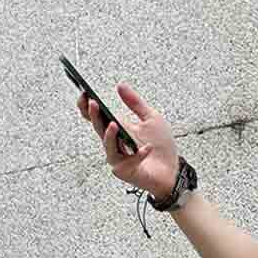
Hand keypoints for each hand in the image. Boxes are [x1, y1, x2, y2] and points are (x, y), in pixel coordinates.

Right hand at [78, 82, 178, 196]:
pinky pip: (130, 162)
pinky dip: (139, 155)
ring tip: (113, 125)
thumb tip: (120, 85)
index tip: (84, 92)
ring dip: (110, 136)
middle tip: (92, 102)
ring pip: (109, 147)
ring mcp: (118, 159)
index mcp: (116, 130)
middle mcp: (114, 144)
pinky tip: (147, 148)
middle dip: (94, 116)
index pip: (97, 118)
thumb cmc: (161, 146)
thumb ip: (135, 103)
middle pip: (99, 129)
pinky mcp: (127, 172)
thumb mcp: (151, 118)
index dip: (87, 107)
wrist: (173, 170)